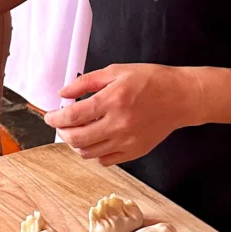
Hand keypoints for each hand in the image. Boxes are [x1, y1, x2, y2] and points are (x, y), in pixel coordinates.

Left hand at [44, 64, 202, 165]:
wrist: (181, 97)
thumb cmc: (150, 80)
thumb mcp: (116, 71)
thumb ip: (86, 82)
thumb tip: (63, 93)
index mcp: (112, 100)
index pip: (73, 116)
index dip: (55, 118)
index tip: (49, 116)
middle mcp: (118, 124)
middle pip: (77, 139)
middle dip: (62, 132)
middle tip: (60, 124)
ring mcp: (127, 141)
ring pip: (89, 153)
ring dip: (76, 143)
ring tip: (77, 131)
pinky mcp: (135, 151)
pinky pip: (105, 160)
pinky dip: (94, 152)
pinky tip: (95, 139)